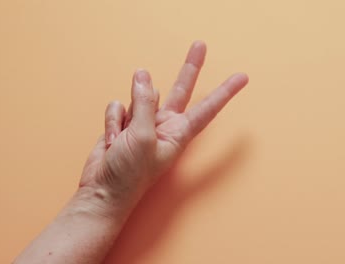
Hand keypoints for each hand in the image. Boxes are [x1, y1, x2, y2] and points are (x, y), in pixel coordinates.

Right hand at [79, 41, 248, 208]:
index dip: (224, 92)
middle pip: (180, 90)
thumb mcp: (141, 137)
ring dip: (126, 115)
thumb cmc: (129, 175)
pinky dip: (112, 122)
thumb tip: (143, 76)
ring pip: (138, 97)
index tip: (242, 78)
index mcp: (178, 133)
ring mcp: (143, 123)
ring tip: (121, 139)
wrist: (102, 191)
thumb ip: (144, 104)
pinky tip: (111, 141)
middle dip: (190, 68)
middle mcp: (164, 125)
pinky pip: (118, 107)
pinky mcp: (124, 123)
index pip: (207, 108)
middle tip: (200, 45)